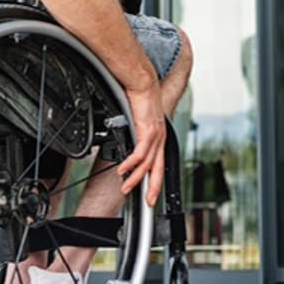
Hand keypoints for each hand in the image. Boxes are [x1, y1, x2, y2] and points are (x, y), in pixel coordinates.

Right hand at [115, 82, 166, 206]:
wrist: (142, 82)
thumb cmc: (140, 97)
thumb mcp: (139, 119)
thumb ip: (136, 132)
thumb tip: (128, 140)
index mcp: (159, 136)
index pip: (158, 163)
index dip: (155, 179)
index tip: (150, 191)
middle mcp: (160, 138)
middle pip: (158, 168)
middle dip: (152, 187)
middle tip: (147, 201)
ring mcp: (155, 135)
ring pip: (147, 164)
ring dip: (136, 178)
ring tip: (126, 187)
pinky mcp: (148, 131)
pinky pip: (139, 153)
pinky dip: (131, 164)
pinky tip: (123, 170)